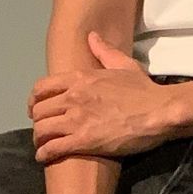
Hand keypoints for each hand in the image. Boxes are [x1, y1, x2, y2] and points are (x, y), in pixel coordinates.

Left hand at [28, 32, 177, 162]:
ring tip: (42, 144)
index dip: (34, 99)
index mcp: (81, 78)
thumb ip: (104, 51)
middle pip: (39, 110)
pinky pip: (52, 148)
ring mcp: (77, 120)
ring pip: (41, 130)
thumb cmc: (143, 89)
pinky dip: (43, 154)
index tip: (35, 107)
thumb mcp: (124, 64)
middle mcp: (74, 97)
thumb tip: (91, 37)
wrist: (158, 111)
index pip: (42, 87)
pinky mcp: (83, 141)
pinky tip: (44, 156)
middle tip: (42, 128)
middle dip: (37, 120)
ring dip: (38, 138)